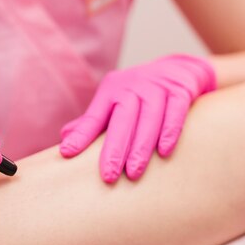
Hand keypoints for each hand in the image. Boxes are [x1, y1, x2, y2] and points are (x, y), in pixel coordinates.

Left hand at [60, 54, 215, 181]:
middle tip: (108, 176)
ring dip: (141, 146)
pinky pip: (175, 112)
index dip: (81, 135)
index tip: (67, 153)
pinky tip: (164, 152)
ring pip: (149, 118)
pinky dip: (170, 132)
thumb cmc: (140, 93)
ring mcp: (157, 87)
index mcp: (111, 90)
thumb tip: (65, 144)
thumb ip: (93, 122)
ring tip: (134, 173)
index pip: (94, 116)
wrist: (179, 68)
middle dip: (115, 148)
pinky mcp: (179, 90)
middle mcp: (132, 86)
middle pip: (122, 118)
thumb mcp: (115, 101)